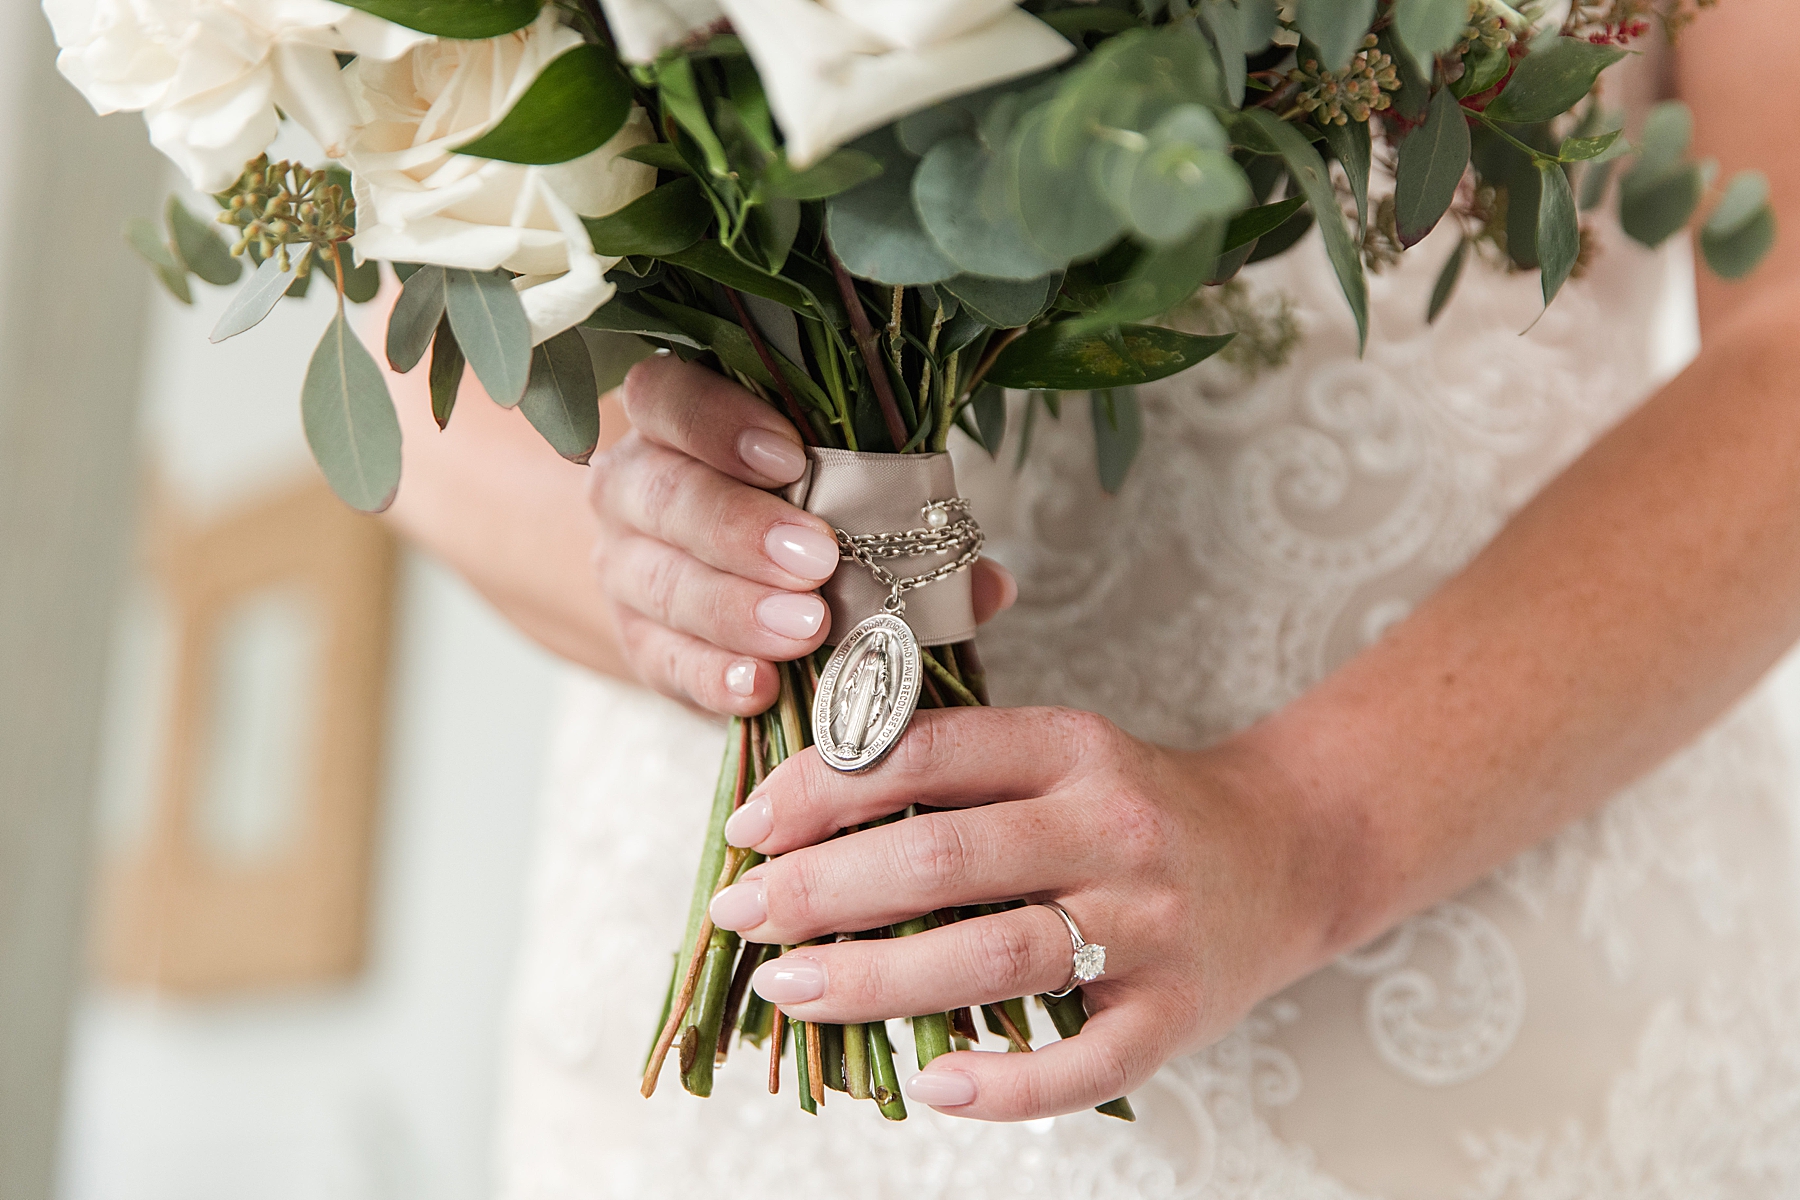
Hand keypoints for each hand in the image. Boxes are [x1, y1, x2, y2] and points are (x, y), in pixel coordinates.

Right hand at [589, 354, 1015, 714]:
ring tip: (807, 630)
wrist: (704, 580)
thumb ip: (903, 520)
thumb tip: (988, 584)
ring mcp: (623, 568)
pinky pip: (663, 661)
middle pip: (664, 496)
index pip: (669, 397)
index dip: (719, 423)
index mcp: (673, 421)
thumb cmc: (789, 513)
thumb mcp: (839, 494)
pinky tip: (759, 688)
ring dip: (736, 608)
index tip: (793, 459)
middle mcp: (633, 487)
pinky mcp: (636, 643)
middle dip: (742, 527)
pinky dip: (712, 676)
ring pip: (661, 582)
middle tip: (816, 560)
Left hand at [705, 705, 1348, 1120]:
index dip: (821, 786)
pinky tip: (931, 1084)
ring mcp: (1150, 925)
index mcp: (1073, 747)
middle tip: (743, 911)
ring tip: (790, 989)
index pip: (925, 751)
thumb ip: (955, 768)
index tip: (750, 826)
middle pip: (944, 857)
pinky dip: (1004, 1084)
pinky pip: (1082, 1064)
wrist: (1284, 856)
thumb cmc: (1135, 809)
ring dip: (876, 981)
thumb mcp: (1059, 754)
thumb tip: (800, 811)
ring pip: (994, 957)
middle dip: (822, 888)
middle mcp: (1113, 829)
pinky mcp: (1174, 1014)